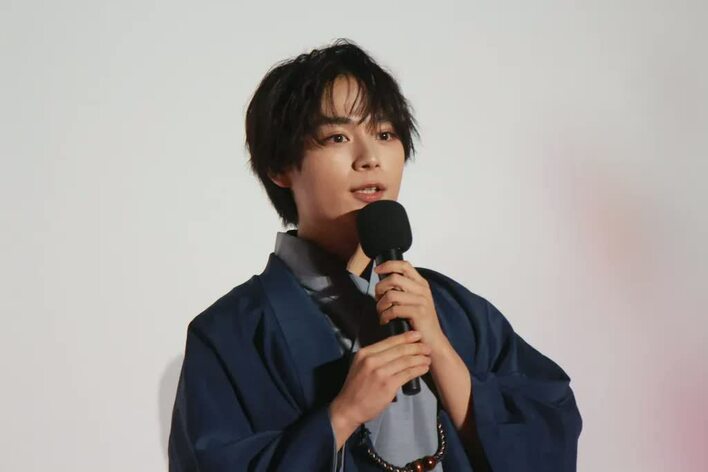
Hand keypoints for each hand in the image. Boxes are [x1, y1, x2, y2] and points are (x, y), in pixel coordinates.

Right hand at [328, 331, 430, 448]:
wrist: (349, 408)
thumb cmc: (356, 387)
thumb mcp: (360, 365)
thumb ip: (374, 356)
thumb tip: (395, 349)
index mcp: (365, 353)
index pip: (389, 341)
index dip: (406, 337)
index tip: (417, 335)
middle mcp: (372, 360)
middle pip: (400, 349)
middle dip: (416, 347)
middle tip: (427, 347)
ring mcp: (380, 373)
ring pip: (405, 361)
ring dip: (420, 358)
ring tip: (428, 358)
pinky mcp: (388, 385)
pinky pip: (407, 374)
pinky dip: (418, 370)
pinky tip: (424, 368)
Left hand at [373, 260, 447, 352]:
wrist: (433, 341)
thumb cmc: (420, 322)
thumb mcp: (415, 300)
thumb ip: (404, 289)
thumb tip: (383, 281)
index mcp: (421, 283)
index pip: (404, 265)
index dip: (388, 265)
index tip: (377, 270)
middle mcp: (422, 289)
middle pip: (393, 278)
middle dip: (380, 288)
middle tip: (378, 299)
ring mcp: (421, 301)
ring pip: (391, 294)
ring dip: (380, 305)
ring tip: (381, 312)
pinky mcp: (418, 313)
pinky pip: (394, 309)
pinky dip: (385, 316)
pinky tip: (385, 320)